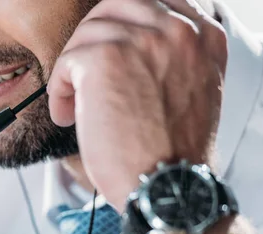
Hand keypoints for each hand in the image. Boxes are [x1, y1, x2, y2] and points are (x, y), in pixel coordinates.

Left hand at [47, 0, 226, 211]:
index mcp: (202, 36)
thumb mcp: (193, 91)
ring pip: (88, 34)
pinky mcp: (103, 59)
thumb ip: (171, 59)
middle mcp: (176, 31)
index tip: (107, 52)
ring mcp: (140, 41)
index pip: (152, 4)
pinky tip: (69, 115)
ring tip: (77, 105)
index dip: (122, 26)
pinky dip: (60, 90)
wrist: (165, 186)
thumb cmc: (172, 152)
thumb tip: (128, 47)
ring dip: (75, 70)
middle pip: (115, 8)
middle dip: (93, 43)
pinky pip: (66, 61)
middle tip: (84, 76)